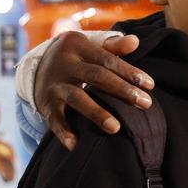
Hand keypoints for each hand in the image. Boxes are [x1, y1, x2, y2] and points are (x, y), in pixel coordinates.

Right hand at [34, 32, 154, 149]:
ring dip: (96, 113)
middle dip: (122, 91)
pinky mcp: (45, 105)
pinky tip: (77, 145)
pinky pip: (55, 120)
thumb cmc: (78, 58)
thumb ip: (113, 46)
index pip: (107, 59)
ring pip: (77, 98)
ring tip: (116, 128)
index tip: (150, 85)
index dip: (129, 72)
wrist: (37, 68)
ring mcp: (54, 85)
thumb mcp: (91, 46)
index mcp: (77, 45)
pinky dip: (65, 133)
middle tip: (146, 104)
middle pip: (96, 76)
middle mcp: (64, 64)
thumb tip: (135, 42)